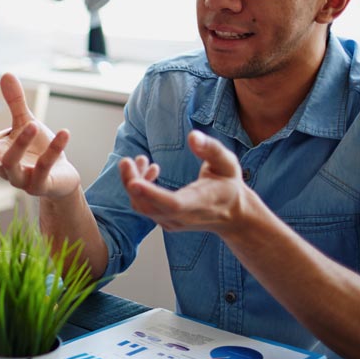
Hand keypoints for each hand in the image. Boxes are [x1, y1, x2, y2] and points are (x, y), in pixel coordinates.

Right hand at [0, 73, 81, 198]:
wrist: (62, 175)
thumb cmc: (38, 150)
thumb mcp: (25, 123)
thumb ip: (14, 102)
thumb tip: (6, 74)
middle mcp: (3, 169)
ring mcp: (20, 180)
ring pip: (11, 164)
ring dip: (20, 144)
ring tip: (33, 125)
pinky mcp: (40, 185)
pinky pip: (44, 167)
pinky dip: (54, 149)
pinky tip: (64, 133)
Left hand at [120, 130, 247, 232]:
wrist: (233, 215)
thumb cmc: (229, 184)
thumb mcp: (228, 163)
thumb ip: (211, 149)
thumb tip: (193, 136)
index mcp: (201, 203)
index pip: (173, 204)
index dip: (152, 194)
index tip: (133, 182)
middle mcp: (184, 217)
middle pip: (148, 206)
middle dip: (132, 183)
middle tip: (126, 161)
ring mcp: (172, 222)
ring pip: (142, 206)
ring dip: (133, 182)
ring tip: (140, 159)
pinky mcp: (164, 221)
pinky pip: (144, 206)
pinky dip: (139, 188)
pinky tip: (149, 169)